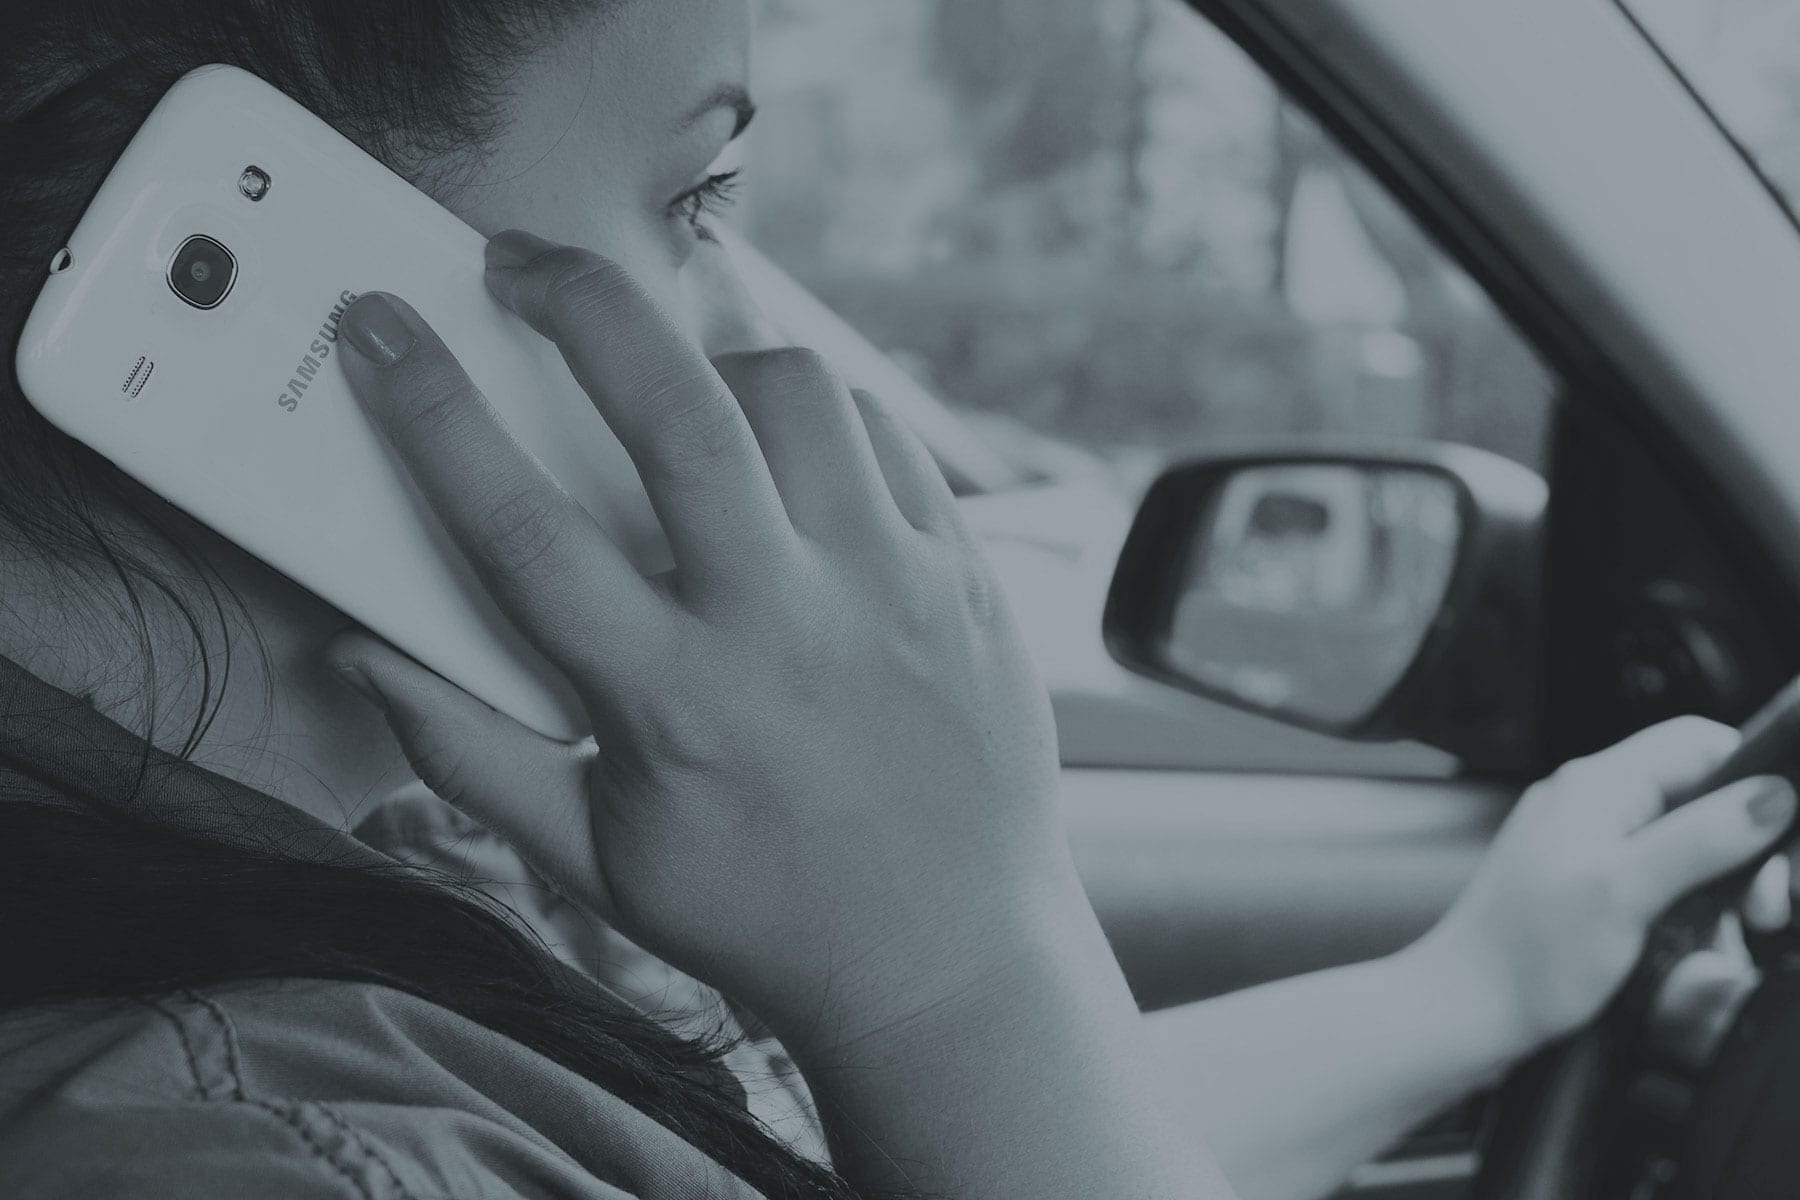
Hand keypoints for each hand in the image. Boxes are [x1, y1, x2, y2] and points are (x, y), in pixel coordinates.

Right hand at [322, 230, 1075, 1055]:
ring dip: (711, 353)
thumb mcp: (595, 859)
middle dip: (579, 303)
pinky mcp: (962, 574)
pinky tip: (777, 434)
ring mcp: (886, 588)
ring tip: (668, 373)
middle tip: (521, 263)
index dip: (430, 409)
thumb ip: (468, 752)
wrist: (949, 958)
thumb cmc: (762, 914)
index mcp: (669, 701)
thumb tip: (360, 654)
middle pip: (673, 409)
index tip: (380, 330)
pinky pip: (883, 433)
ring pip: (794, 392)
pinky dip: (815, 408)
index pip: (518, 525)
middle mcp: (782, 625)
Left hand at [1414, 716, 1795, 1056]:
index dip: (1752, 777)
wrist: (1462, 1013)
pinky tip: (1696, 949)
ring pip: (1687, 845)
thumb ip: (1701, 838)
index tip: (1782, 833)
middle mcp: (1590, 805)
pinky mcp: (1586, 889)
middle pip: (1700, 796)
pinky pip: (1660, 883)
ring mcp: (1586, 846)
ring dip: (1722, 889)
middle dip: (1745, 848)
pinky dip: (1690, 911)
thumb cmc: (1524, 958)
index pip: (1697, 742)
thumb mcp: (1625, 892)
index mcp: (1595, 785)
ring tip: (1730, 935)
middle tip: (1762, 908)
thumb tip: (1773, 795)